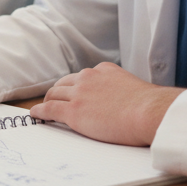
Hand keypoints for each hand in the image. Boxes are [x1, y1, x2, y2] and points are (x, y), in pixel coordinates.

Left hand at [29, 63, 182, 145]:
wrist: (149, 112)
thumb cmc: (150, 106)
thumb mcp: (134, 88)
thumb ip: (122, 91)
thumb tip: (125, 102)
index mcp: (103, 70)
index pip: (82, 77)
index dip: (74, 86)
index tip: (72, 93)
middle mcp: (88, 78)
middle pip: (64, 83)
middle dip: (58, 92)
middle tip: (53, 101)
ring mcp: (79, 94)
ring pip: (54, 94)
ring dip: (47, 101)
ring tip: (43, 108)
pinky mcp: (73, 111)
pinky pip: (49, 109)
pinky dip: (40, 111)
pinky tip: (36, 115)